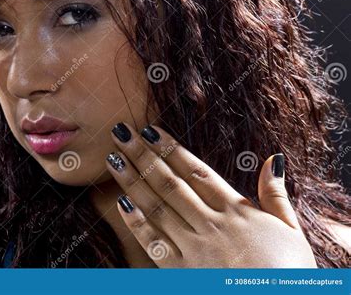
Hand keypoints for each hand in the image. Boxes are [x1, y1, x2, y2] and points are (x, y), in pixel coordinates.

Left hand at [106, 122, 316, 267]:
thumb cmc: (287, 274)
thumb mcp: (291, 231)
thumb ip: (276, 195)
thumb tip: (273, 160)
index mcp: (235, 211)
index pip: (196, 171)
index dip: (171, 149)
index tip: (151, 130)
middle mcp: (210, 223)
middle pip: (170, 183)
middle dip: (144, 155)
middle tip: (122, 133)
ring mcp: (193, 247)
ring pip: (158, 206)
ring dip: (133, 181)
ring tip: (114, 159)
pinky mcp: (181, 272)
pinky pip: (155, 243)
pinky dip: (137, 223)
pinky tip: (121, 204)